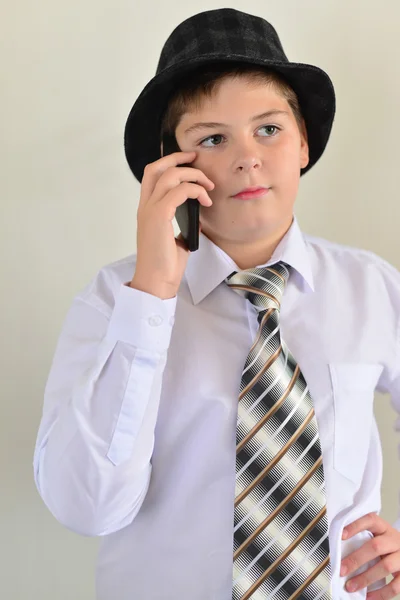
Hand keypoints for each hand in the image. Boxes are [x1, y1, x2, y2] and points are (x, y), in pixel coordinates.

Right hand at [133, 150, 213, 298]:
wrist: (156, 282)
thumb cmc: (165, 265)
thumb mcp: (177, 240)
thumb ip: (183, 225)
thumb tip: (198, 217)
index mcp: (147, 210)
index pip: (152, 175)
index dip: (170, 162)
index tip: (190, 161)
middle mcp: (146, 207)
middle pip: (156, 168)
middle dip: (178, 158)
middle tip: (197, 159)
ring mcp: (150, 211)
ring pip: (170, 176)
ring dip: (193, 176)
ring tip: (209, 187)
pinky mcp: (159, 217)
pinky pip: (179, 191)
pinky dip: (195, 191)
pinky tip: (206, 201)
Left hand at [340, 512, 399, 597]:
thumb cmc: (385, 543)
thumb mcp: (377, 534)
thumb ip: (362, 538)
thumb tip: (337, 551)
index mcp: (383, 527)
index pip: (370, 520)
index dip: (355, 526)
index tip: (341, 536)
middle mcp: (394, 540)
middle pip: (376, 547)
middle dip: (356, 559)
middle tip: (341, 570)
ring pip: (386, 566)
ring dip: (366, 578)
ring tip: (351, 587)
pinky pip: (396, 586)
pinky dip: (381, 594)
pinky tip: (368, 597)